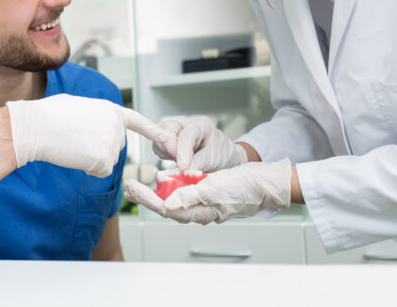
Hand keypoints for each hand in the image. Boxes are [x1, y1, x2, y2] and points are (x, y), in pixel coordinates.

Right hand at [7, 94, 167, 176]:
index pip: (136, 121)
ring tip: (73, 145)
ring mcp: (113, 143)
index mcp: (111, 110)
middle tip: (76, 139)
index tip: (165, 138)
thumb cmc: (50, 115)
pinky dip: (87, 168)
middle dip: (99, 149)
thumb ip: (97, 117)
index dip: (151, 131)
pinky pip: (100, 171)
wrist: (37, 127)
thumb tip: (96, 127)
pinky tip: (75, 155)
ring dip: (92, 159)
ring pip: (107, 161)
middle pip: (116, 147)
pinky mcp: (105, 159)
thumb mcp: (80, 106)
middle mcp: (117, 126)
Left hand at [123, 159, 291, 223]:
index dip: (147, 199)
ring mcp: (206, 204)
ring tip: (140, 186)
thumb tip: (167, 204)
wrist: (267, 183)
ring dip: (157, 194)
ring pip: (175, 202)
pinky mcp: (210, 195)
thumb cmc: (247, 186)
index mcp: (202, 212)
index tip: (132, 187)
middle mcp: (201, 211)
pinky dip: (173, 189)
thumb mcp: (217, 187)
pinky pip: (186, 195)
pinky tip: (166, 182)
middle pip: (167, 207)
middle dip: (147, 198)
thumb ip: (192, 195)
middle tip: (129, 187)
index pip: (167, 209)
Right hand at [151, 116, 247, 171]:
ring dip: (166, 154)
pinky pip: (157, 148)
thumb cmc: (220, 154)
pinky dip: (164, 157)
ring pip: (158, 139)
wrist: (221, 157)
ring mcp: (173, 131)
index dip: (182, 152)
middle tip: (182, 165)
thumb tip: (183, 171)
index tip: (183, 168)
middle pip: (165, 130)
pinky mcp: (166, 141)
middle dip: (170, 150)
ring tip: (182, 162)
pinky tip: (177, 160)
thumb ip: (199, 163)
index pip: (186, 135)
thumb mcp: (214, 159)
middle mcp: (184, 124)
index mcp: (200, 124)